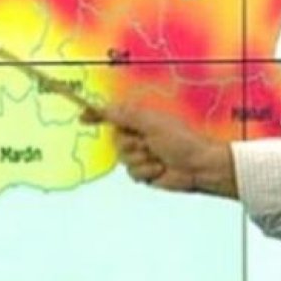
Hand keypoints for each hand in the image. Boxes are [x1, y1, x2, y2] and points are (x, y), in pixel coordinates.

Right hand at [86, 101, 237, 197]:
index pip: (113, 115)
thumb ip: (125, 115)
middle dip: (130, 143)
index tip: (83, 117)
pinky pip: (131, 173)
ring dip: (141, 158)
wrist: (197, 166)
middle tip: (148, 143)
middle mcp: (138, 135)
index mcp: (141, 119)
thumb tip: (103, 107)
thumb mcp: (151, 122)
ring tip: (159, 157)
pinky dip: (146, 171)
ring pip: (123, 158)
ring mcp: (140, 155)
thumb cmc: (180, 140)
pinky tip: (160, 168)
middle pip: (115, 140)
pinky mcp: (143, 172)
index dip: (98, 115)